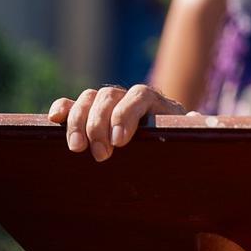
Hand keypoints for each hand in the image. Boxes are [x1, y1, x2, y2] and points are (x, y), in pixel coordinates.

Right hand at [47, 84, 195, 161]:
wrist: (163, 150)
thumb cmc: (175, 145)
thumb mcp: (185, 139)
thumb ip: (192, 128)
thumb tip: (195, 118)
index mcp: (155, 102)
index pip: (140, 95)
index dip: (126, 114)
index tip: (119, 141)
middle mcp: (129, 98)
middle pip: (109, 95)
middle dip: (100, 124)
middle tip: (101, 155)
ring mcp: (107, 105)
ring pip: (88, 98)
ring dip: (78, 121)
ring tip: (77, 148)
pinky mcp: (88, 116)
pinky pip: (71, 104)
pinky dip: (62, 108)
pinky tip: (54, 120)